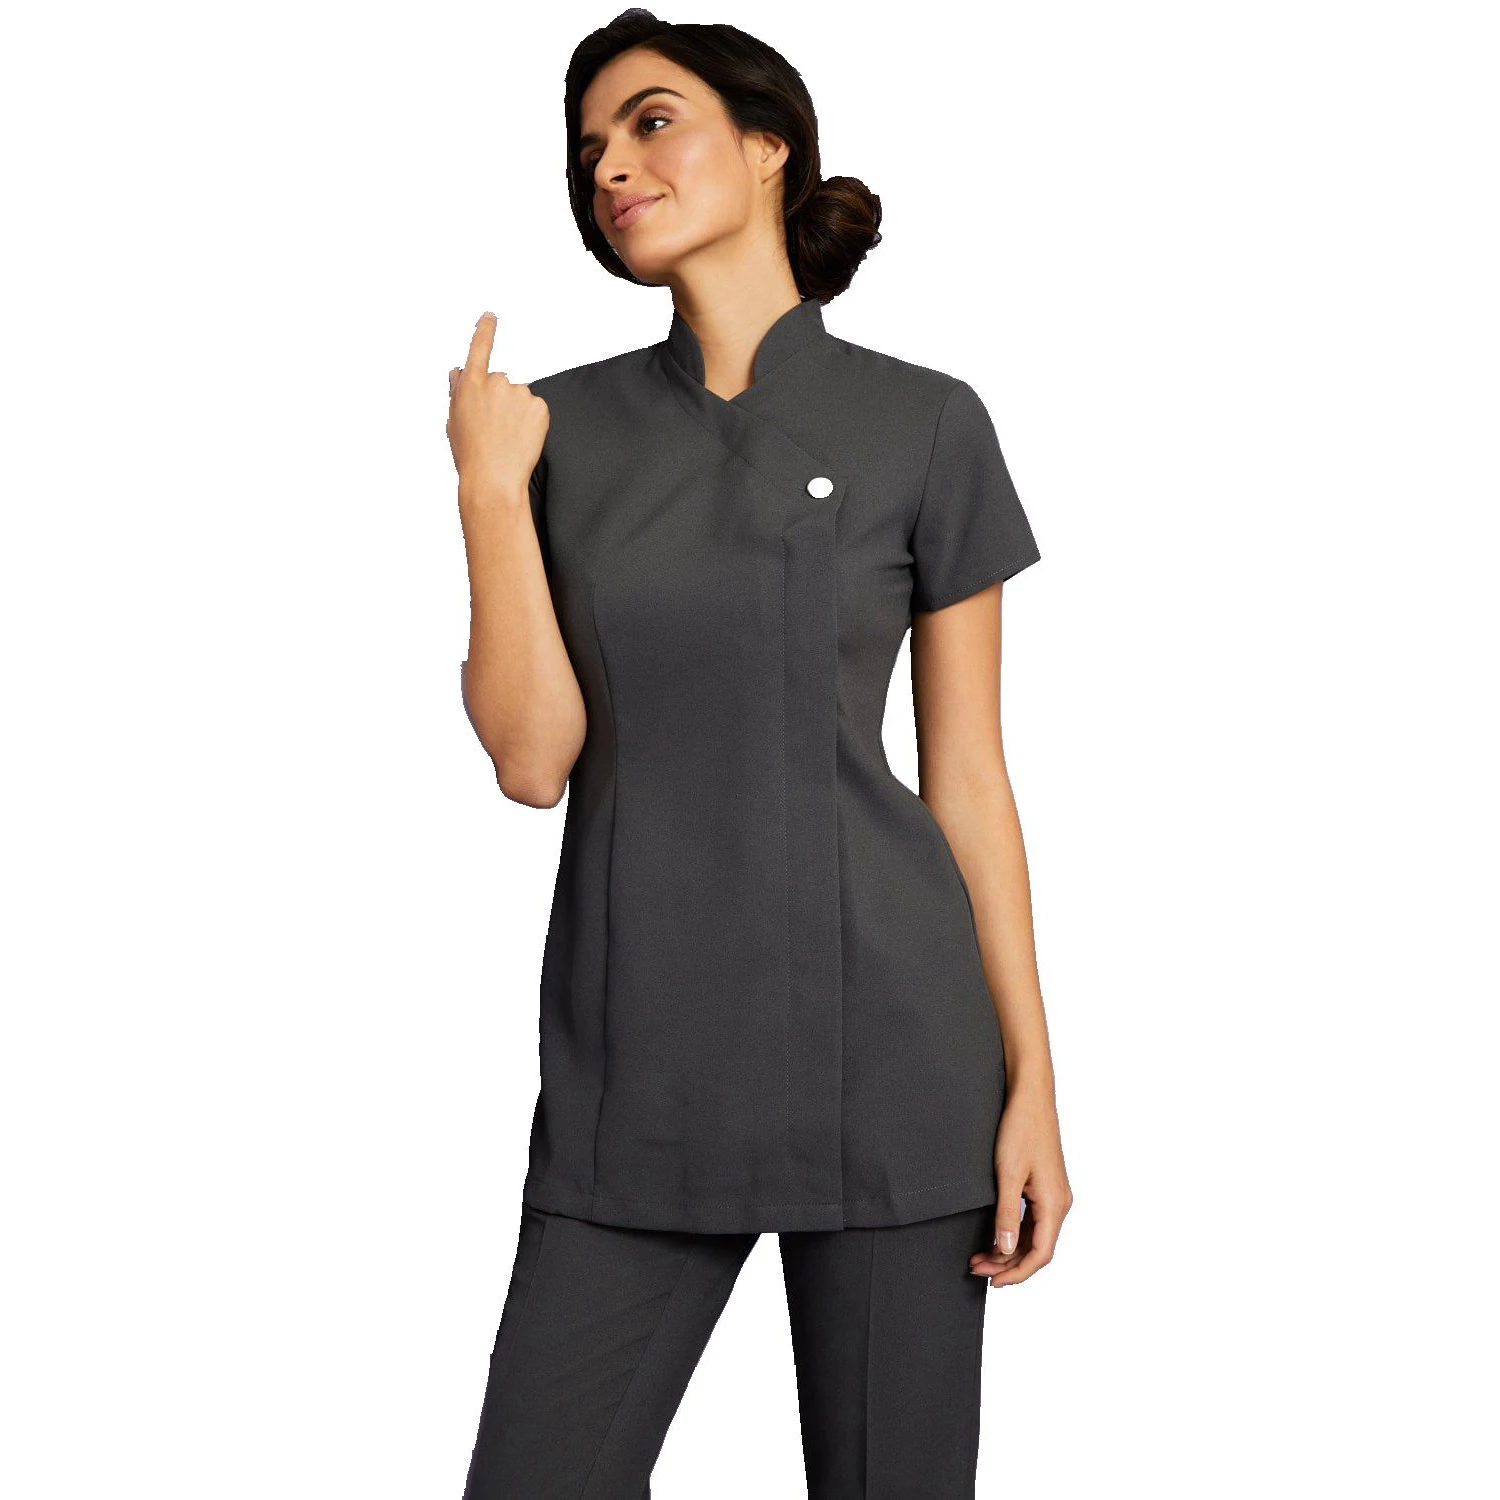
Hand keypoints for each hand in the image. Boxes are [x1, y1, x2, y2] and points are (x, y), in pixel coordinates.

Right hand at [447, 311, 548, 500]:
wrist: (493, 479)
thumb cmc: (470, 454)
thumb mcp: (454, 421)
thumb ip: (457, 392)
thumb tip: (458, 372)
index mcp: (471, 384)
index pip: (480, 347)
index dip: (485, 330)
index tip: (490, 316)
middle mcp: (496, 382)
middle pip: (502, 383)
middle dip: (500, 400)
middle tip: (495, 428)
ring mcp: (520, 393)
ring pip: (520, 398)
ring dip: (516, 412)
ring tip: (507, 437)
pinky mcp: (539, 407)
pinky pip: (536, 410)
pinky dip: (531, 422)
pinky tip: (521, 438)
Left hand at [969, 1083, 1071, 1286]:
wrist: (1030, 1097)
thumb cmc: (1020, 1130)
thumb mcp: (1007, 1174)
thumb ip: (1006, 1214)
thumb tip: (1006, 1250)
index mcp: (1054, 1204)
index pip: (1040, 1254)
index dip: (1017, 1273)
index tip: (993, 1282)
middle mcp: (1059, 1203)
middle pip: (1037, 1249)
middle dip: (1007, 1264)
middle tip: (976, 1269)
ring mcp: (1053, 1195)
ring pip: (1034, 1236)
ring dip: (1008, 1250)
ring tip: (979, 1257)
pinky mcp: (1045, 1187)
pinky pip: (1033, 1220)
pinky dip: (1014, 1233)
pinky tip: (994, 1237)